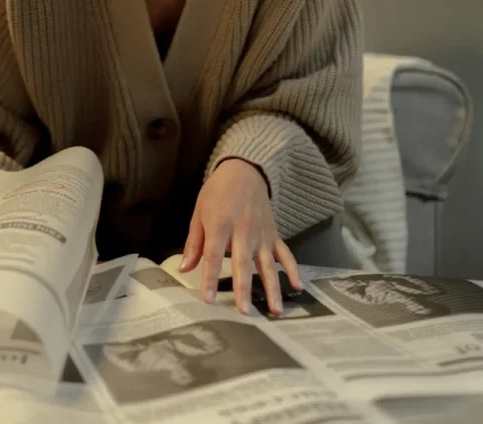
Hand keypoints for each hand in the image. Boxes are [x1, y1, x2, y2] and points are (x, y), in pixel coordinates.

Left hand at [180, 158, 301, 315]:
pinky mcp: (273, 234)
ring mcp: (261, 234)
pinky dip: (293, 270)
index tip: (207, 300)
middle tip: (244, 312)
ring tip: (275, 311)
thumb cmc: (217, 192)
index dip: (209, 278)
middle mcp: (243, 231)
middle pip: (242, 263)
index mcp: (220, 225)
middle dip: (243, 288)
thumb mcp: (199, 212)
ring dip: (272, 288)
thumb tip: (184, 269)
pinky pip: (285, 254)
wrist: (244, 170)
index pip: (213, 256)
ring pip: (268, 264)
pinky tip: (297, 287)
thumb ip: (194, 243)